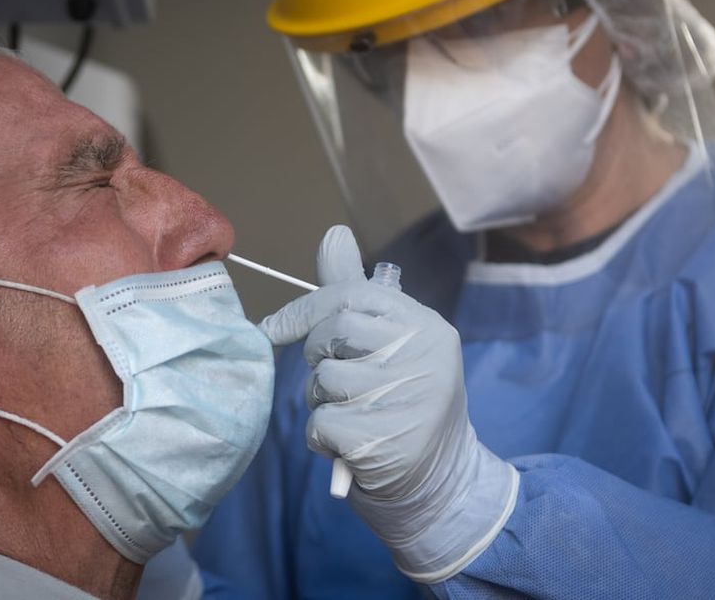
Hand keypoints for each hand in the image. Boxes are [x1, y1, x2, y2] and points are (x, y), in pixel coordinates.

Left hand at [260, 225, 517, 582]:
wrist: (440, 482)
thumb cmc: (403, 399)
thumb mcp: (390, 342)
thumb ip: (355, 292)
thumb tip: (333, 232)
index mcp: (426, 325)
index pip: (350, 295)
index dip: (303, 311)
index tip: (274, 330)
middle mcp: (424, 356)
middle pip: (332, 333)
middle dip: (316, 356)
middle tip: (335, 380)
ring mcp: (408, 399)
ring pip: (323, 381)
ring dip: (320, 401)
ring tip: (351, 414)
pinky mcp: (385, 441)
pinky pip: (321, 423)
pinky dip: (322, 437)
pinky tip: (349, 444)